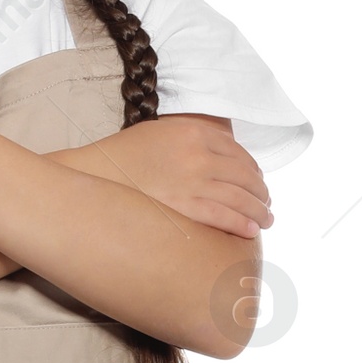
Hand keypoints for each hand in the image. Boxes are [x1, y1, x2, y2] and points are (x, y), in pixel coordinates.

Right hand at [67, 115, 272, 238]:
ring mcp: (193, 180)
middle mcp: (199, 154)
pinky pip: (225, 216)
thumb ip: (190, 140)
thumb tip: (219, 154)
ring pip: (241, 197)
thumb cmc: (123, 158)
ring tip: (266, 220)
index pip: (239, 153)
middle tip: (266, 204)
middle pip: (245, 175)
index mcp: (194, 132)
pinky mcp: (185, 206)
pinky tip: (252, 230)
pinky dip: (243, 223)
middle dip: (261, 192)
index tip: (257, 182)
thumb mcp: (159, 134)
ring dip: (259, 210)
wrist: (94, 175)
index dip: (253, 171)